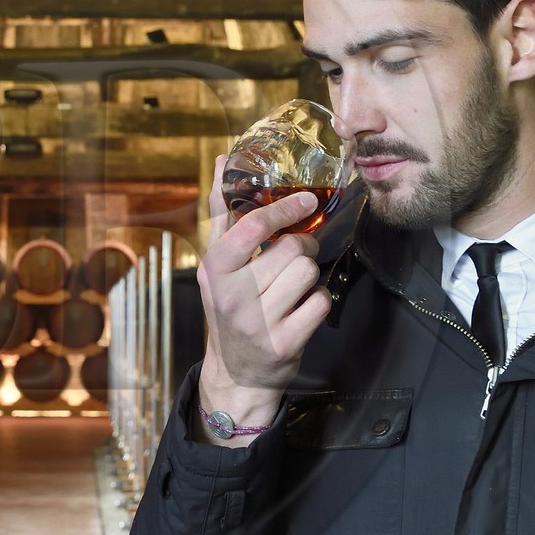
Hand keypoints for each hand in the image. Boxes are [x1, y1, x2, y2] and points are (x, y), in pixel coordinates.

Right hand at [196, 154, 332, 419]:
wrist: (237, 372)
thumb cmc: (229, 307)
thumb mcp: (218, 264)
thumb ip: (223, 213)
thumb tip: (225, 161)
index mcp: (214, 270)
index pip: (251, 228)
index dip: (283, 208)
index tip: (305, 200)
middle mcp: (233, 297)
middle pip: (292, 250)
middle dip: (302, 248)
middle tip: (295, 256)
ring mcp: (259, 323)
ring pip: (309, 274)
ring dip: (310, 276)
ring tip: (294, 285)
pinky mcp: (285, 344)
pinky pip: (320, 303)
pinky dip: (318, 302)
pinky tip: (301, 308)